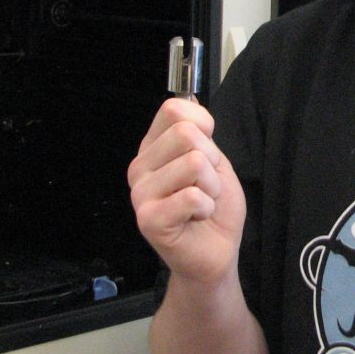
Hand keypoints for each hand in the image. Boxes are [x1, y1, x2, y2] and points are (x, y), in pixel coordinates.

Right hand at [126, 97, 245, 286]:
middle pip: (186, 133)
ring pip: (194, 163)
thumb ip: (200, 133)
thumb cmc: (212, 207)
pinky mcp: (149, 219)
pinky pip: (193, 196)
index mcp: (152, 149)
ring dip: (211, 187)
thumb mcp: (213, 161)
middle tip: (205, 185)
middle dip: (212, 160)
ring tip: (202, 203)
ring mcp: (140, 194)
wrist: (214, 253)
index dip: (203, 125)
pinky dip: (207, 208)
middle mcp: (140, 168)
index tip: (207, 152)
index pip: (173, 109)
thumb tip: (190, 100)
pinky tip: (196, 218)